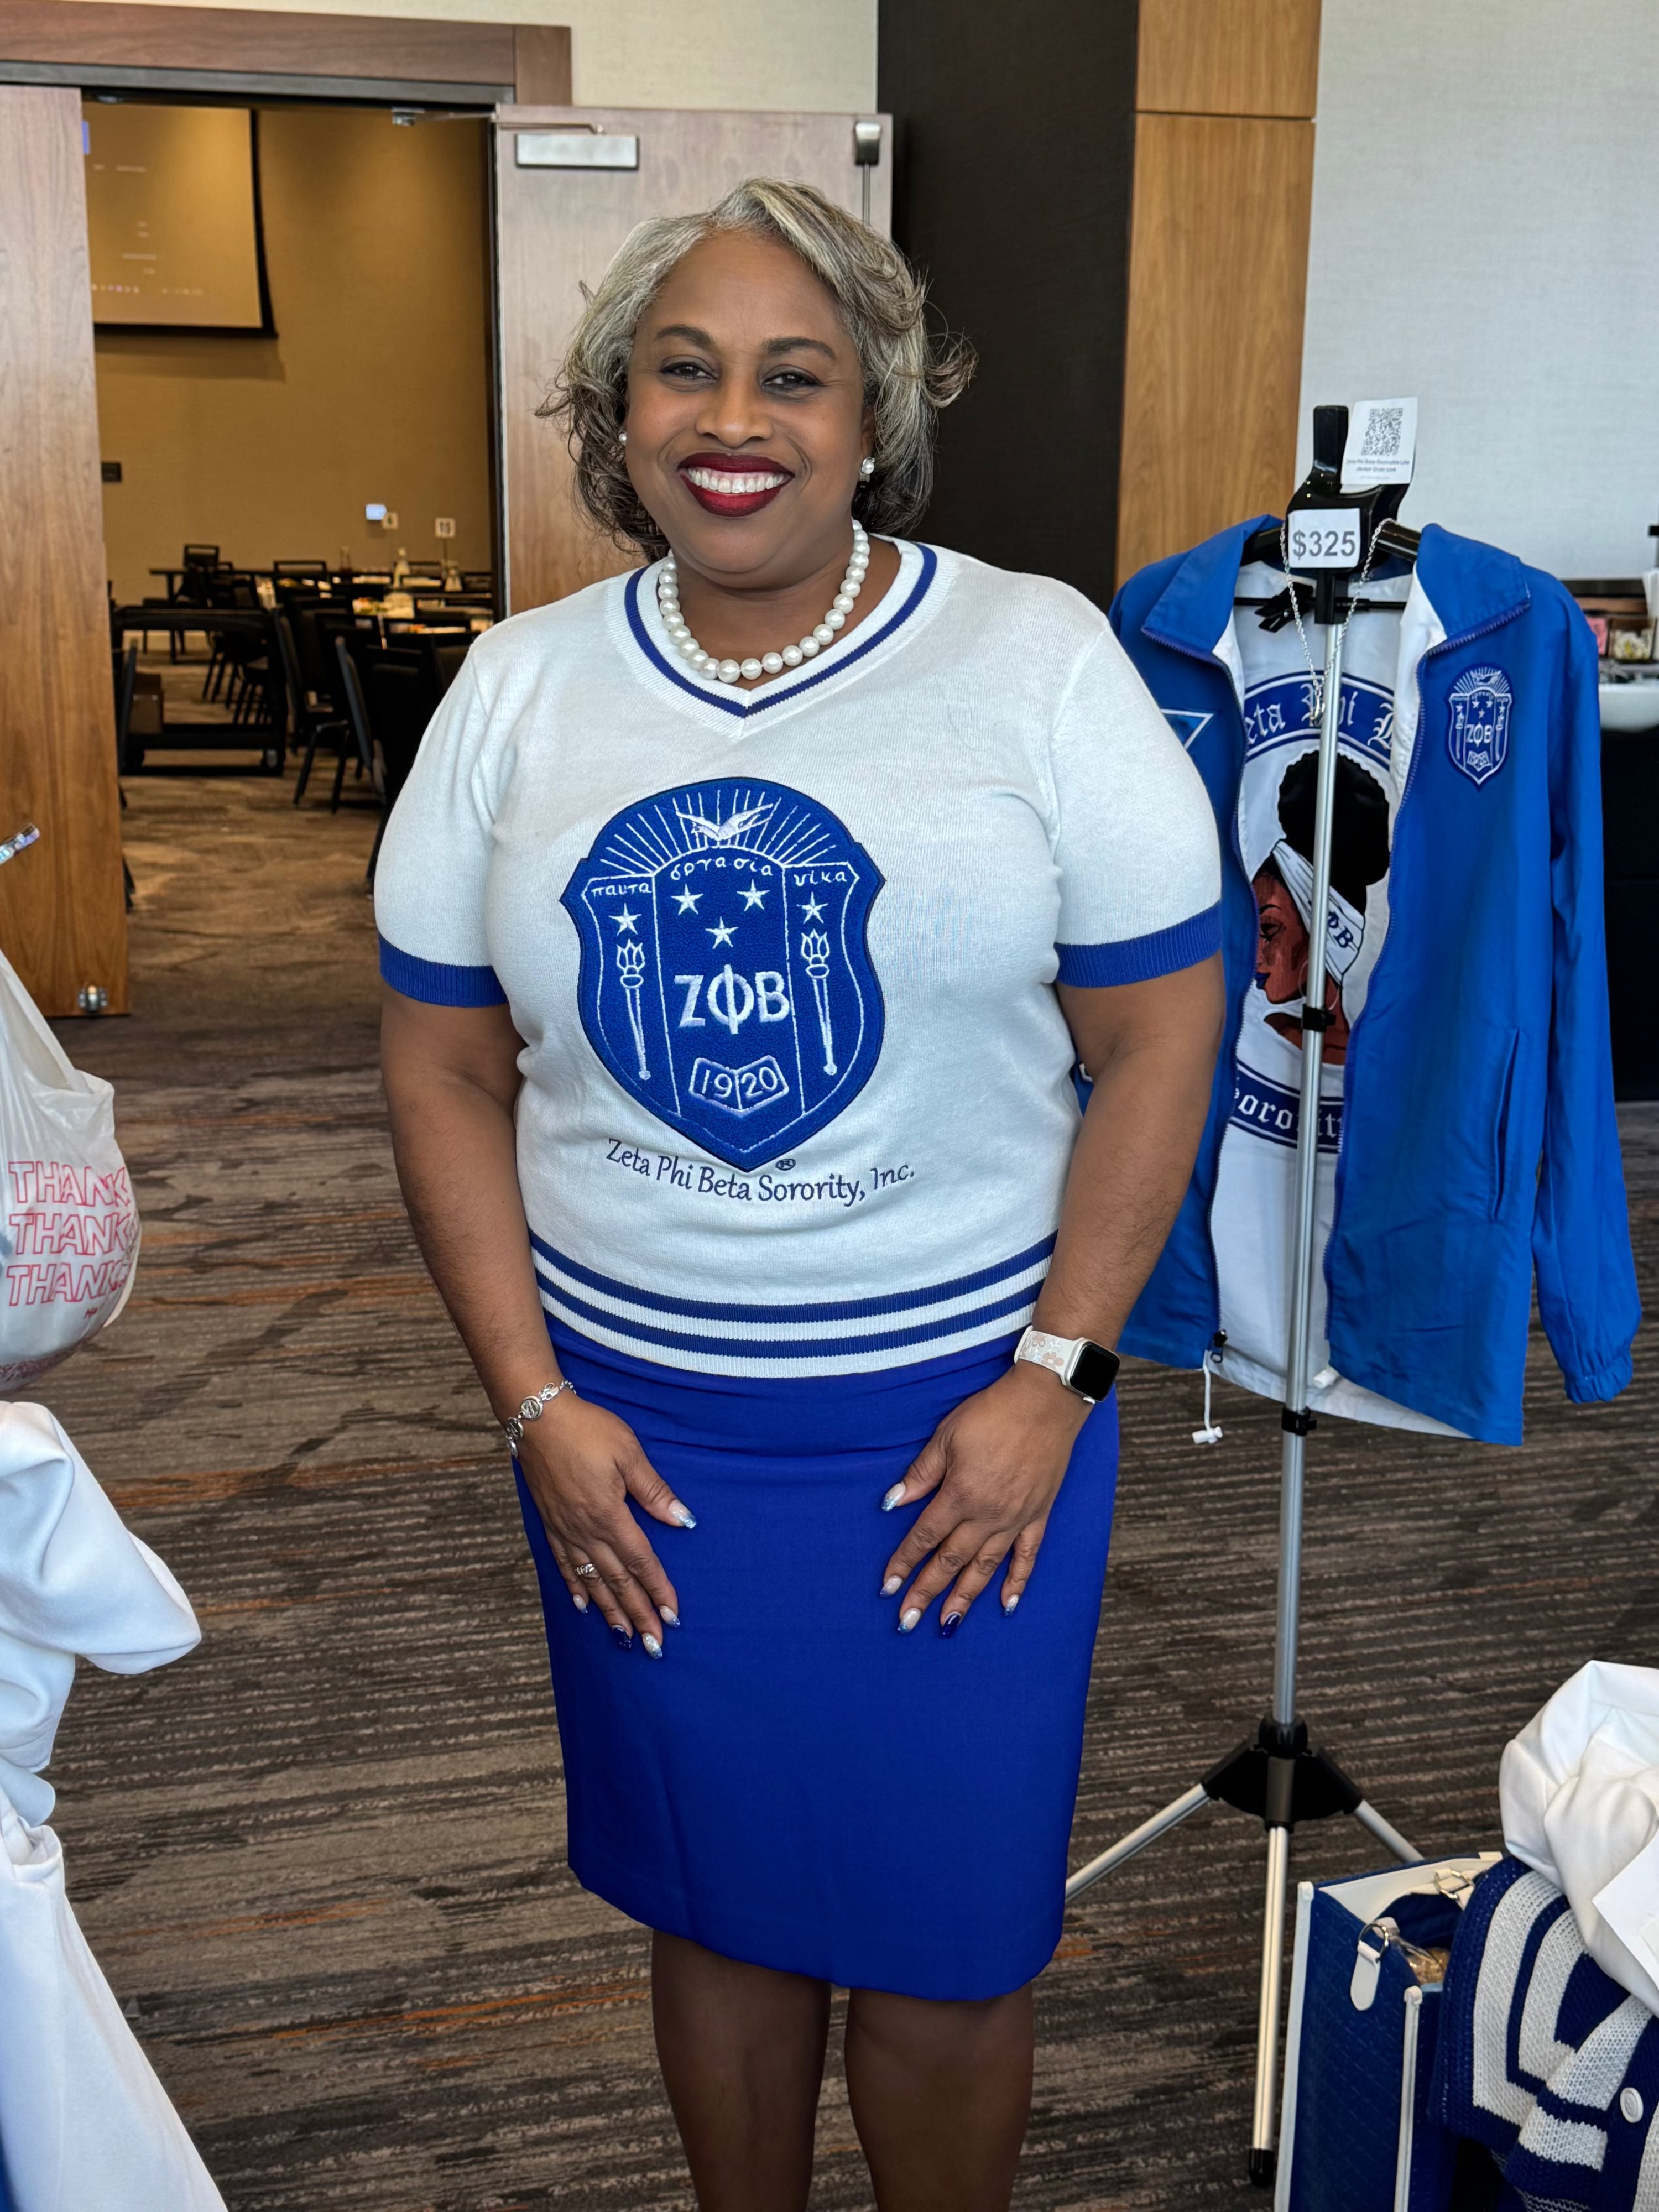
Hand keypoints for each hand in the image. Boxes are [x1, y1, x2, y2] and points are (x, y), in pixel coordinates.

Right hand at [516, 1396, 693, 1652]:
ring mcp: (565, 1529)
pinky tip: (582, 1606)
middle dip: (638, 1614)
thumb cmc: (587, 1429)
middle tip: (654, 1645)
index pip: (641, 1562)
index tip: (673, 1617)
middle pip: (618, 1581)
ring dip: (609, 1611)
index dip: (658, 1590)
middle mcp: (585, 1531)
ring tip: (625, 1638)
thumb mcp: (629, 1453)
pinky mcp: (550, 1523)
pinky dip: (575, 1587)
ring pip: (591, 1580)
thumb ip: (654, 1491)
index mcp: (609, 1515)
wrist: (537, 1417)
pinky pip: (563, 1564)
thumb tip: (682, 1521)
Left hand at [878, 1362, 1088, 1633]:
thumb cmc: (992, 1412)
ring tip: (947, 1625)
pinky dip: (1016, 1583)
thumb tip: (891, 1503)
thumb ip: (921, 1473)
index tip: (886, 1587)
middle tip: (906, 1621)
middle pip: (950, 1561)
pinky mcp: (1038, 1515)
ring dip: (964, 1598)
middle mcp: (987, 1514)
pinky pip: (1027, 1557)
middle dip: (926, 1592)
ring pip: (985, 1568)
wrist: (1046, 1401)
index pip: (924, 1536)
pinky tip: (1006, 1605)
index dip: (903, 1563)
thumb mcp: (946, 1435)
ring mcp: (1015, 1518)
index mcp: (960, 1493)